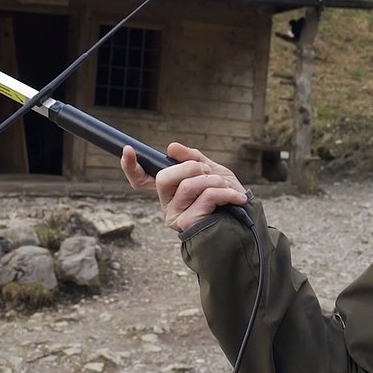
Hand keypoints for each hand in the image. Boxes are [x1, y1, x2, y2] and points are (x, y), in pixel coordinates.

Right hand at [120, 143, 247, 232]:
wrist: (246, 220)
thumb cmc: (227, 197)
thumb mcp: (211, 172)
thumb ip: (193, 159)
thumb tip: (171, 147)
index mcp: (169, 191)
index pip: (141, 180)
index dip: (130, 167)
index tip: (127, 149)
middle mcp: (167, 204)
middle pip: (164, 177)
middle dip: (191, 167)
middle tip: (208, 172)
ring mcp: (175, 216)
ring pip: (188, 186)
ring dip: (213, 181)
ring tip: (228, 187)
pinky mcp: (188, 224)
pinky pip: (206, 197)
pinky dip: (225, 193)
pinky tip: (236, 197)